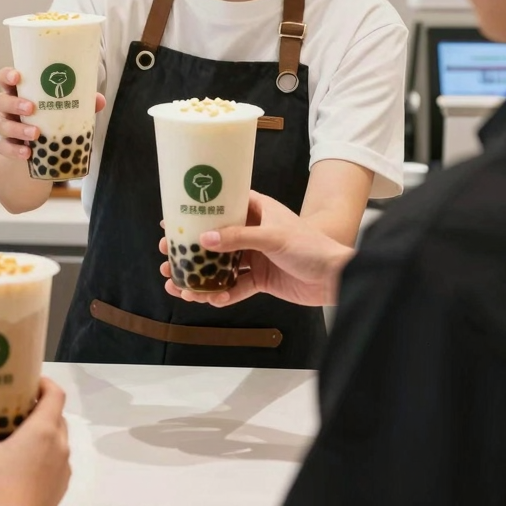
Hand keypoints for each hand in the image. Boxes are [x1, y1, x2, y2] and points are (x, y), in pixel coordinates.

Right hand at [0, 67, 105, 163]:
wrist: (39, 149)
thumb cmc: (51, 119)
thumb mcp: (63, 109)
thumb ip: (80, 103)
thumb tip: (99, 100)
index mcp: (20, 93)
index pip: (5, 79)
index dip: (7, 76)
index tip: (17, 76)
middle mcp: (8, 109)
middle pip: (0, 101)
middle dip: (14, 103)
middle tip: (31, 108)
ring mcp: (6, 127)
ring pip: (2, 126)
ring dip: (18, 129)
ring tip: (35, 134)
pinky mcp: (7, 147)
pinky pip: (5, 148)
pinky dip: (15, 151)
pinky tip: (28, 153)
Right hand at [0, 377, 70, 505]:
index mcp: (44, 429)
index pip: (55, 393)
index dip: (44, 383)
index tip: (27, 383)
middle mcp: (59, 444)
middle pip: (56, 415)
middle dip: (38, 409)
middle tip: (14, 410)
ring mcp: (63, 466)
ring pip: (57, 439)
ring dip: (42, 433)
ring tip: (16, 437)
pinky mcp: (61, 486)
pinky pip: (56, 461)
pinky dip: (44, 455)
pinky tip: (21, 465)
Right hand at [159, 191, 352, 307]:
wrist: (337, 278)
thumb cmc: (312, 246)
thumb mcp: (273, 237)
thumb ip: (238, 238)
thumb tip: (204, 240)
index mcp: (258, 211)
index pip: (222, 206)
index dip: (197, 212)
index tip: (173, 220)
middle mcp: (254, 232)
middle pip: (215, 239)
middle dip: (191, 250)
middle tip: (168, 257)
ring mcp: (256, 257)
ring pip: (221, 266)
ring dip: (201, 276)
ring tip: (179, 285)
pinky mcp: (262, 280)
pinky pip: (236, 287)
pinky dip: (223, 294)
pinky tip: (211, 299)